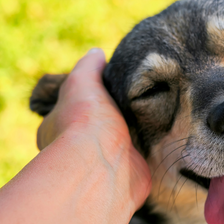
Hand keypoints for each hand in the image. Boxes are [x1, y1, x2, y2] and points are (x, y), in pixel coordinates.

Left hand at [0, 48, 150, 223]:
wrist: (105, 166)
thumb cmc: (86, 123)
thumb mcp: (82, 82)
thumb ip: (89, 66)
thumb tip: (97, 52)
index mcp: (58, 127)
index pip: (72, 108)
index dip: (89, 96)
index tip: (109, 85)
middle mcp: (79, 148)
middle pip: (101, 124)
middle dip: (117, 113)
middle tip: (139, 95)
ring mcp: (106, 162)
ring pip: (123, 139)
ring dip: (137, 129)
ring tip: (158, 106)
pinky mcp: (131, 171)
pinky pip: (143, 154)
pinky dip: (152, 145)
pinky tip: (165, 129)